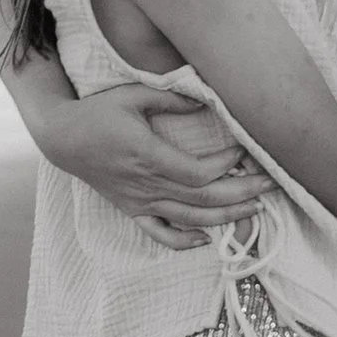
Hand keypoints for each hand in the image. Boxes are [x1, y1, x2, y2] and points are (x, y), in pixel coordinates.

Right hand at [63, 83, 272, 242]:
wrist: (64, 139)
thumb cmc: (99, 113)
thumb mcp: (133, 95)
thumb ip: (172, 98)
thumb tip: (207, 101)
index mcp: (148, 156)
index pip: (198, 174)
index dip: (226, 167)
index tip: (245, 151)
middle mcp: (147, 185)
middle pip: (203, 201)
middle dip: (241, 194)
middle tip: (271, 185)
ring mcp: (140, 202)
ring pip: (189, 221)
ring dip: (225, 218)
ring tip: (255, 210)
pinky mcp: (133, 209)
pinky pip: (160, 234)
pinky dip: (184, 242)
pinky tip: (207, 239)